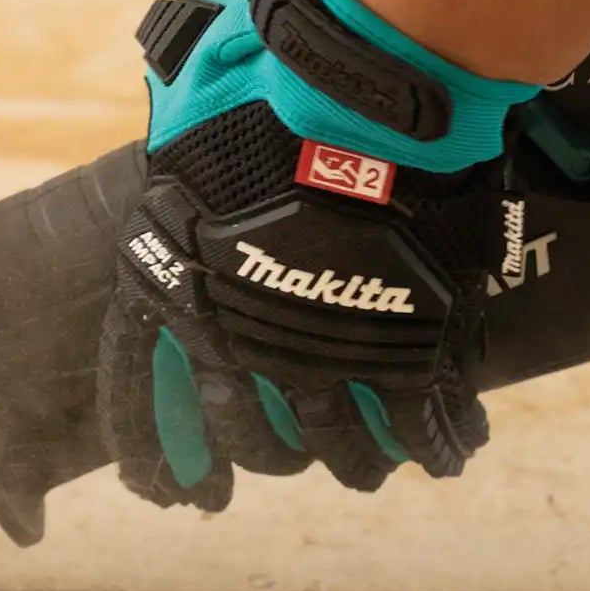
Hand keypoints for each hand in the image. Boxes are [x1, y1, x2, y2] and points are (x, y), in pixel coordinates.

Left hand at [97, 0, 538, 509]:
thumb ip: (183, 161)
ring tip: (369, 472)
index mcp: (182, 298)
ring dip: (358, 465)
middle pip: (251, 437)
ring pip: (341, 446)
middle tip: (284, 458)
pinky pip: (424, 422)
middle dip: (267, 455)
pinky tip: (450, 458)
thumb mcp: (186, 129)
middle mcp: (248, 348)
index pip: (139, 400)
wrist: (362, 107)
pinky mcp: (411, 351)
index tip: (169, 490)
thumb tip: (170, 107)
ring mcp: (333, 358)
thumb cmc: (268, 100)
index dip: (149, 453)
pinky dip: (441, 445)